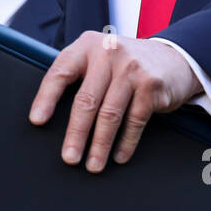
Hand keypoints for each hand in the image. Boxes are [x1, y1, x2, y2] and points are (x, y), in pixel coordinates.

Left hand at [28, 31, 198, 171]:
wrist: (174, 58)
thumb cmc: (126, 64)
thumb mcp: (99, 58)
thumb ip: (79, 75)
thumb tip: (50, 114)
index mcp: (87, 46)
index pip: (60, 72)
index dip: (46, 98)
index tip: (37, 121)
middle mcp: (108, 53)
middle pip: (86, 99)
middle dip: (76, 134)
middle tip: (69, 157)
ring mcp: (132, 68)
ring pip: (110, 114)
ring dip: (100, 145)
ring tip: (93, 164)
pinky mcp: (151, 85)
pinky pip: (135, 121)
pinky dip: (126, 142)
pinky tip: (118, 156)